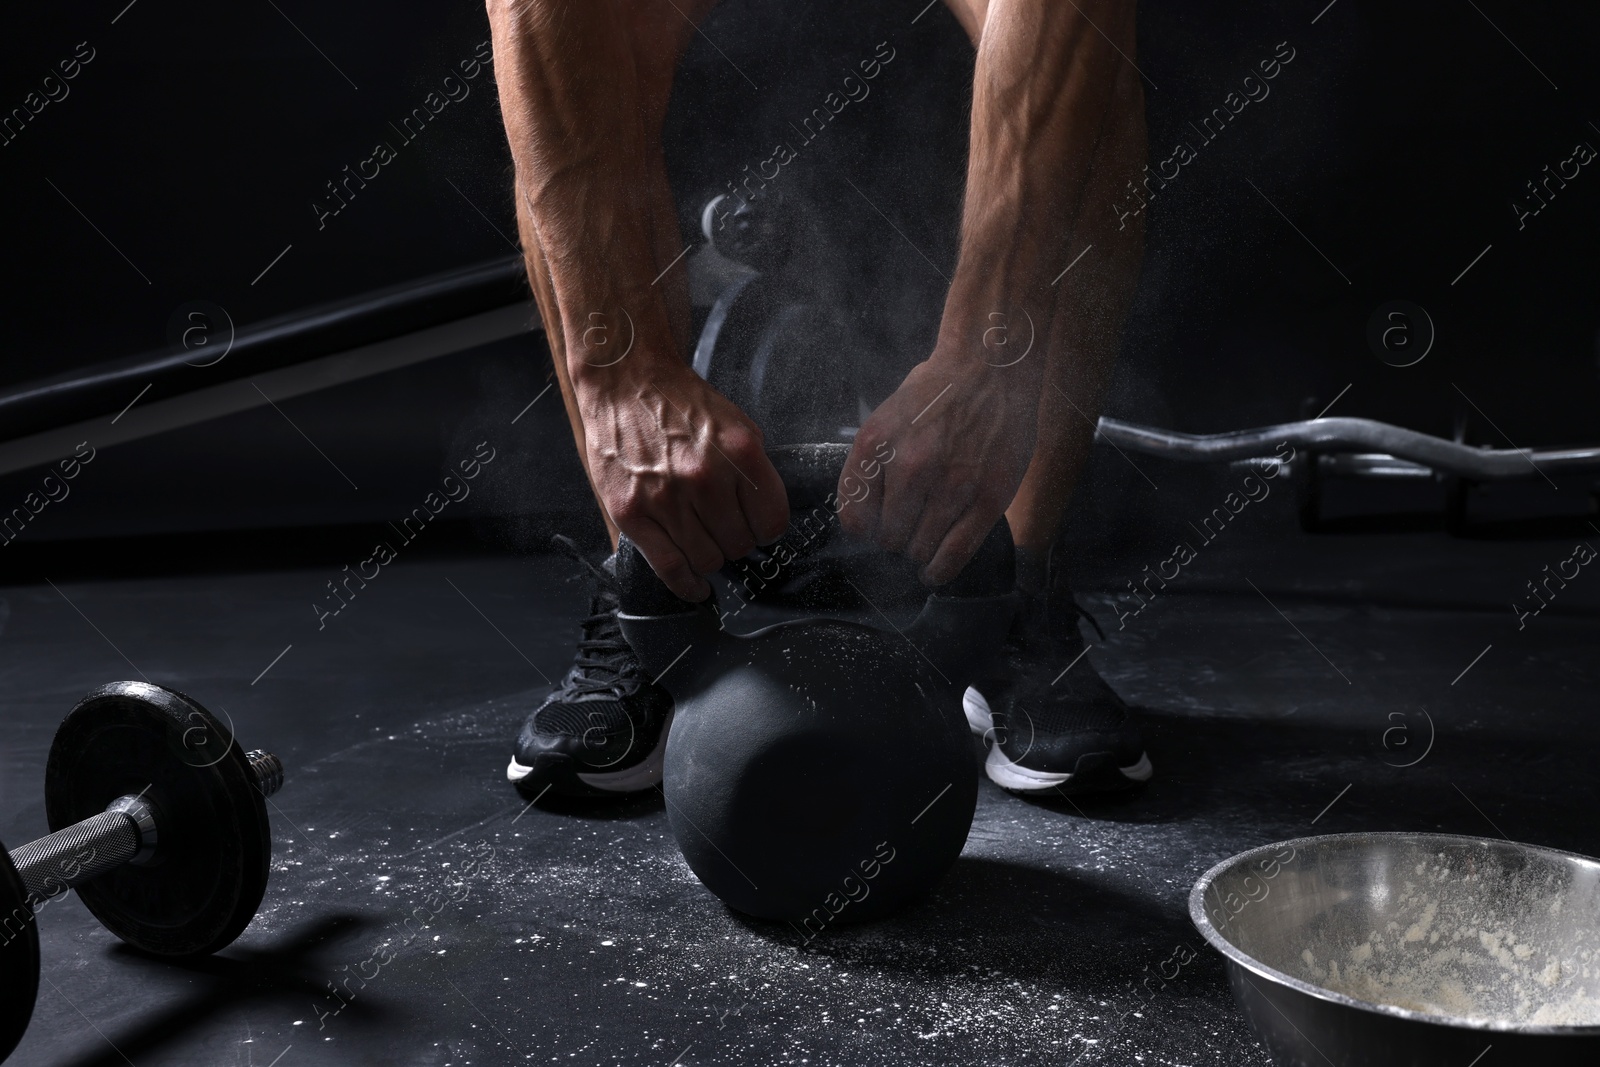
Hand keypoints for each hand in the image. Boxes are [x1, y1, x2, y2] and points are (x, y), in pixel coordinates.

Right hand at [579, 360, 788, 600]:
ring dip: (712, 558)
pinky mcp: (631, 513)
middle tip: (726, 531)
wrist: (626, 383)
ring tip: (706, 544)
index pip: (773, 523)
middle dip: (737, 543)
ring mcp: (666, 498)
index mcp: (740, 454)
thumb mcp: (737, 425)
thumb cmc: (682, 405)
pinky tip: (695, 586)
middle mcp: (705, 478)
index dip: (767, 530)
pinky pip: (668, 567)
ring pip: (707, 560)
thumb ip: (754, 472)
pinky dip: (686, 585)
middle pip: (740, 546)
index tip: (758, 529)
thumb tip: (766, 521)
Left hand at [840, 355, 1037, 585]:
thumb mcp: (883, 420)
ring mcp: (952, 485)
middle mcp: (910, 467)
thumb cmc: (934, 393)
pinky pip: (956, 552)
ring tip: (924, 544)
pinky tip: (934, 572)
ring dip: (919, 552)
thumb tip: (863, 520)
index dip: (864, 529)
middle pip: (888, 539)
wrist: (989, 366)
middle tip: (907, 529)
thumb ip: (870, 467)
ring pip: (921, 549)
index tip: (875, 527)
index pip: (854, 518)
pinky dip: (941, 569)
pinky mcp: (989, 497)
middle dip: (895, 538)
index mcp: (876, 446)